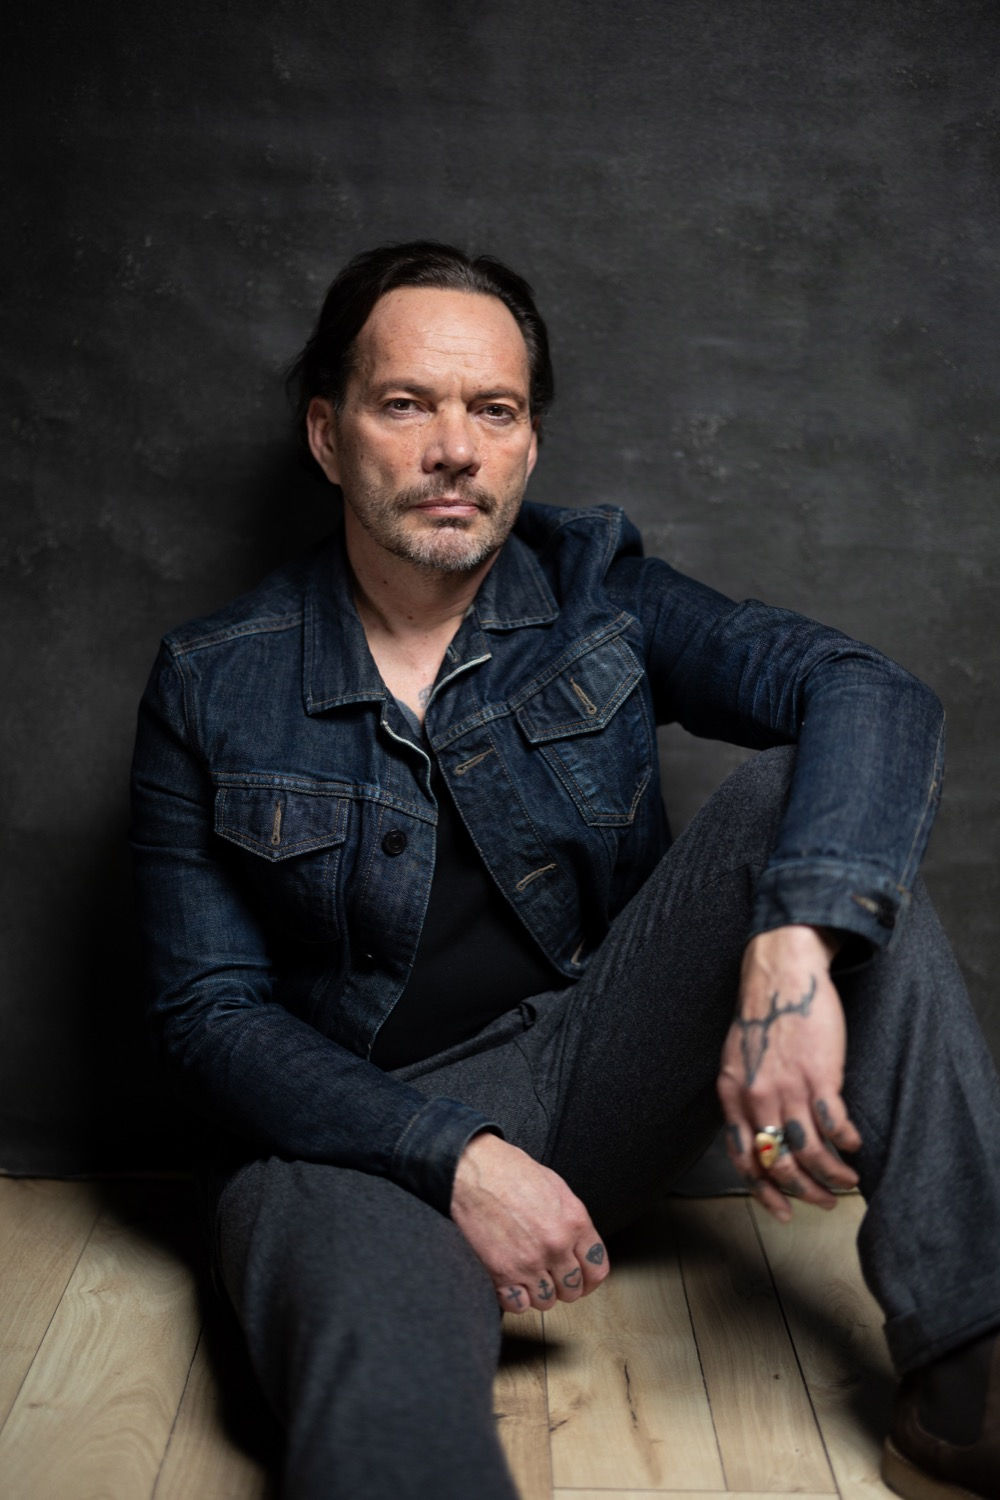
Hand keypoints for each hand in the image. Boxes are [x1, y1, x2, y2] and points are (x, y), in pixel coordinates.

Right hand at [450, 1133, 609, 1313]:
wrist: (472, 1171)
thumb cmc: (509, 1172)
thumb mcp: (555, 1187)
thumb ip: (570, 1221)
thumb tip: (577, 1246)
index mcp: (574, 1221)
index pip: (597, 1270)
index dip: (588, 1279)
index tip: (580, 1280)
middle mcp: (556, 1245)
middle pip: (572, 1290)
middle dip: (562, 1286)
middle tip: (549, 1276)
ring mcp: (529, 1261)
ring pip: (546, 1301)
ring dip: (538, 1292)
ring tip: (527, 1276)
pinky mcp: (501, 1272)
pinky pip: (518, 1305)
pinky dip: (515, 1298)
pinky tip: (511, 1282)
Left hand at [717, 925, 861, 1221]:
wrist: (781, 976)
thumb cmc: (762, 1017)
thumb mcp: (737, 1061)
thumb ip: (743, 1098)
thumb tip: (755, 1136)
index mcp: (732, 1096)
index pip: (745, 1160)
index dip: (765, 1192)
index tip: (784, 1211)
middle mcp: (756, 1098)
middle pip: (778, 1164)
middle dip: (804, 1192)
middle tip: (825, 1201)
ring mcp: (788, 1088)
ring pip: (809, 1152)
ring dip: (832, 1175)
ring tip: (847, 1180)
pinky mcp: (819, 1075)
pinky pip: (834, 1125)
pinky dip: (846, 1142)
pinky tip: (854, 1144)